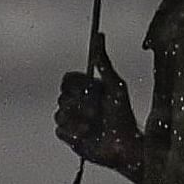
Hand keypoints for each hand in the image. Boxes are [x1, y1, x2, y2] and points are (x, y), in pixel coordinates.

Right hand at [55, 34, 138, 171]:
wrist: (124, 146)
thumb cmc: (123, 116)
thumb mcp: (116, 85)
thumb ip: (104, 63)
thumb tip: (99, 36)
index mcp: (87, 88)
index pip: (67, 79)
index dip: (76, 86)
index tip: (89, 91)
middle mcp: (77, 102)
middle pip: (62, 97)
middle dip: (81, 106)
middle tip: (97, 112)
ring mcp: (72, 119)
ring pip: (59, 115)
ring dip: (78, 121)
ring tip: (93, 127)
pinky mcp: (68, 136)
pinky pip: (60, 131)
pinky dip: (74, 133)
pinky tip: (87, 136)